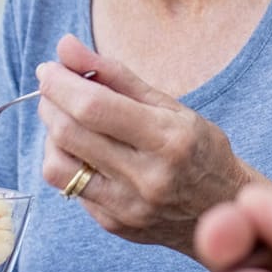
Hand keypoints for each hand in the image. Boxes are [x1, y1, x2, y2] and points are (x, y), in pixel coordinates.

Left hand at [37, 34, 268, 255]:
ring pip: (57, 166)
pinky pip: (70, 187)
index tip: (48, 68)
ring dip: (50, 134)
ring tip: (65, 119)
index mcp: (167, 139)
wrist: (223, 209)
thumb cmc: (198, 149)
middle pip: (69, 133)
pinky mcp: (114, 225)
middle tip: (51, 87)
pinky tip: (83, 150)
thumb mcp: (169, 105)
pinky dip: (66, 161)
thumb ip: (114, 74)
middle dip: (50, 102)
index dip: (61, 84)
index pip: (94, 107)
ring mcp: (128, 207)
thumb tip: (65, 46)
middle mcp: (147, 178)